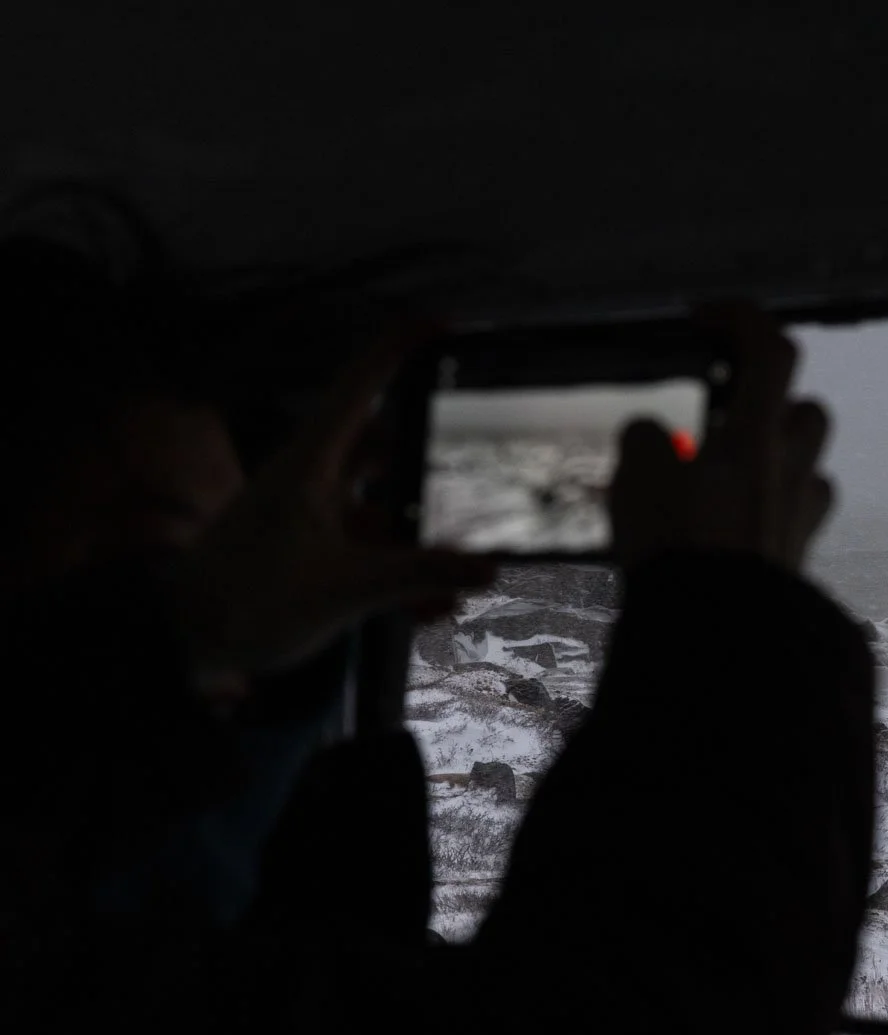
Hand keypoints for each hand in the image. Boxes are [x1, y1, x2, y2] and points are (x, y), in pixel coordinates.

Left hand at [167, 318, 496, 688]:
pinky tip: (430, 607)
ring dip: (421, 540)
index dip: (399, 351)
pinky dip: (400, 572)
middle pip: (383, 449)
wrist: (186, 644)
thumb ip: (420, 575)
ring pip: (383, 509)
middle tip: (474, 470)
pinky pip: (369, 550)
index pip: (360, 388)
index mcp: (310, 464)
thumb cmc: (247, 601)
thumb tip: (488, 568)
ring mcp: (311, 517)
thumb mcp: (346, 588)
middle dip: (430, 465)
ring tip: (460, 574)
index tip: (440, 324)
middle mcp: (312, 480)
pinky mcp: (311, 553)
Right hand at [609, 301, 832, 573]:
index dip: (743, 319)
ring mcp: (802, 516)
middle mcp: (793, 470)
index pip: (772, 349)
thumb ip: (646, 440)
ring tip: (724, 479)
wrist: (718, 634)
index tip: (708, 320)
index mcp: (759, 435)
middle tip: (723, 421)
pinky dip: (770, 512)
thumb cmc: (681, 548)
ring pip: (807, 467)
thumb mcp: (637, 477)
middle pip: (806, 410)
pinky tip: (733, 528)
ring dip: (774, 461)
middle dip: (770, 405)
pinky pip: (795, 519)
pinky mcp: (798, 559)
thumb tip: (654, 436)